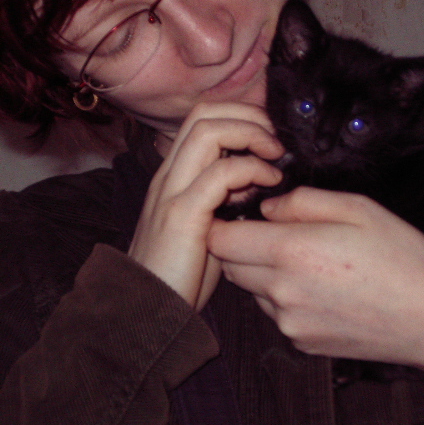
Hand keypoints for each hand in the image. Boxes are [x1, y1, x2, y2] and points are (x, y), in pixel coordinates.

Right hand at [128, 103, 283, 310]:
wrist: (148, 311)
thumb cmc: (183, 272)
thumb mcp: (207, 225)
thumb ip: (224, 196)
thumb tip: (258, 176)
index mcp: (175, 175)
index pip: (202, 118)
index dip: (239, 116)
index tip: (269, 139)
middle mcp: (169, 175)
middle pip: (204, 113)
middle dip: (248, 115)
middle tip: (275, 142)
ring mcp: (172, 192)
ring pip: (208, 131)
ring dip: (251, 134)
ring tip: (275, 156)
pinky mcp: (182, 215)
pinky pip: (219, 173)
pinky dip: (251, 169)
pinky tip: (269, 183)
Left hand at [208, 187, 423, 404]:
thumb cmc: (402, 259)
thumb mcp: (360, 209)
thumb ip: (304, 201)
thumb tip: (269, 208)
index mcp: (293, 252)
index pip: (220, 239)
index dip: (222, 222)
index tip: (240, 214)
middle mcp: (282, 292)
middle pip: (229, 265)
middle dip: (242, 246)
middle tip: (278, 233)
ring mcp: (290, 322)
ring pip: (252, 289)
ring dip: (264, 273)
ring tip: (309, 263)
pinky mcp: (302, 342)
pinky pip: (276, 313)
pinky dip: (284, 298)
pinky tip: (322, 289)